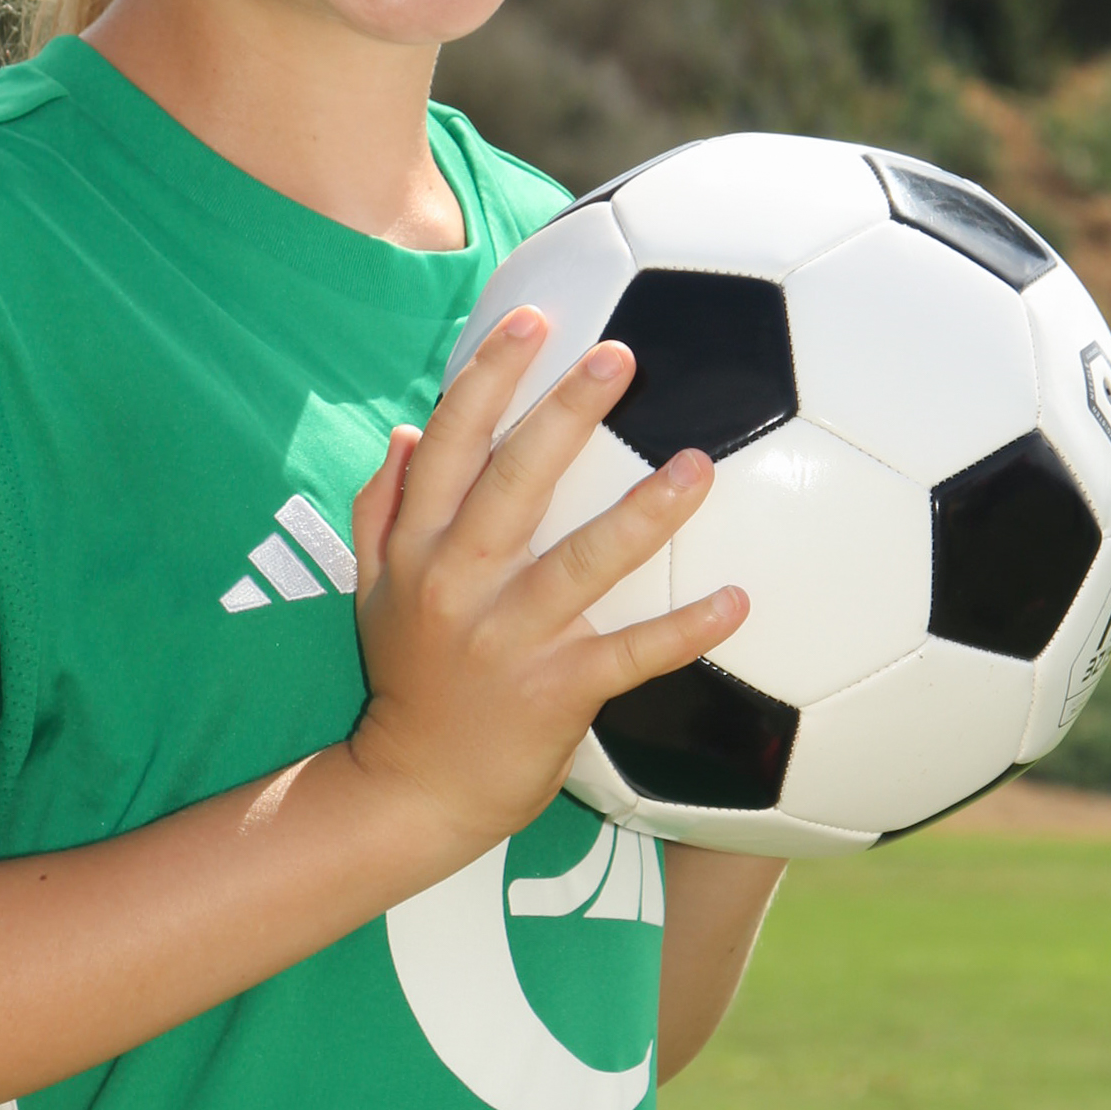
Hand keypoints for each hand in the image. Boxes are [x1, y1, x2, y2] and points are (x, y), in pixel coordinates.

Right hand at [348, 307, 747, 867]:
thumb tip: (404, 429)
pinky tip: (737, 601)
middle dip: (565, 413)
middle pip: (514, 483)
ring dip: (643, 514)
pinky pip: (630, 655)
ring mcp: (509, 639)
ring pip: (582, 563)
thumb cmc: (407, 678)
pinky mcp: (557, 692)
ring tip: (698, 465)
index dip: (488, 378)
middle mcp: (459, 582)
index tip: (531, 319)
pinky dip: (683, 630)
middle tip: (621, 354)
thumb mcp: (373, 588)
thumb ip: (381, 507)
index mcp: (418, 546)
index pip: (450, 445)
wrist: (415, 790)